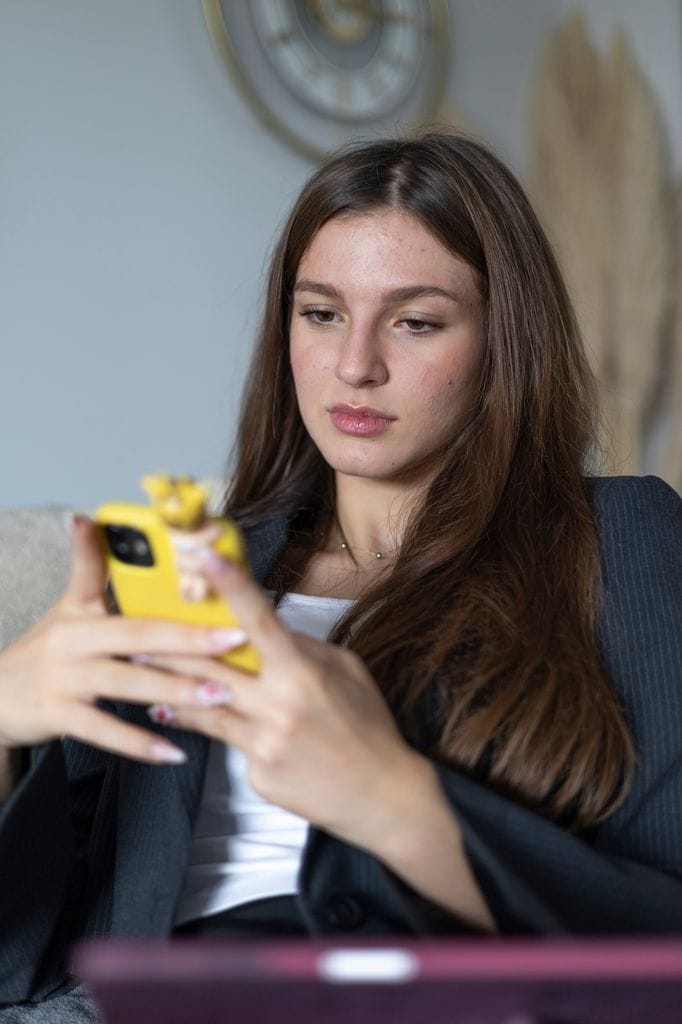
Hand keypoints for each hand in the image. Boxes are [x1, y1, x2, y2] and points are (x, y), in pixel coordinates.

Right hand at [0, 516, 248, 763]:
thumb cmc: (45, 649)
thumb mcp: (66, 606)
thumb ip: (88, 568)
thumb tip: (85, 517)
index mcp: (83, 609)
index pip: (129, 593)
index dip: (156, 577)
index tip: (208, 578)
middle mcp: (74, 640)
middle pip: (138, 637)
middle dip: (190, 639)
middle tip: (235, 639)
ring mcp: (65, 679)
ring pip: (128, 684)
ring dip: (175, 691)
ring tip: (219, 696)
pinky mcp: (58, 714)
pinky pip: (105, 730)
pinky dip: (140, 743)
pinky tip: (174, 751)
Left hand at [138, 554, 426, 850]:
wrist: (382, 795)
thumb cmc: (367, 726)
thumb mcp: (346, 671)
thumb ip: (302, 648)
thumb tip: (266, 629)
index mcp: (303, 673)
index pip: (259, 619)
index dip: (230, 584)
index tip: (204, 556)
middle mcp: (279, 705)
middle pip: (210, 667)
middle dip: (169, 649)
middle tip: (136, 636)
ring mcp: (264, 742)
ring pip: (203, 707)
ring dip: (170, 690)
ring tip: (145, 678)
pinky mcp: (257, 772)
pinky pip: (228, 742)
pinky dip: (212, 726)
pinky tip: (192, 717)